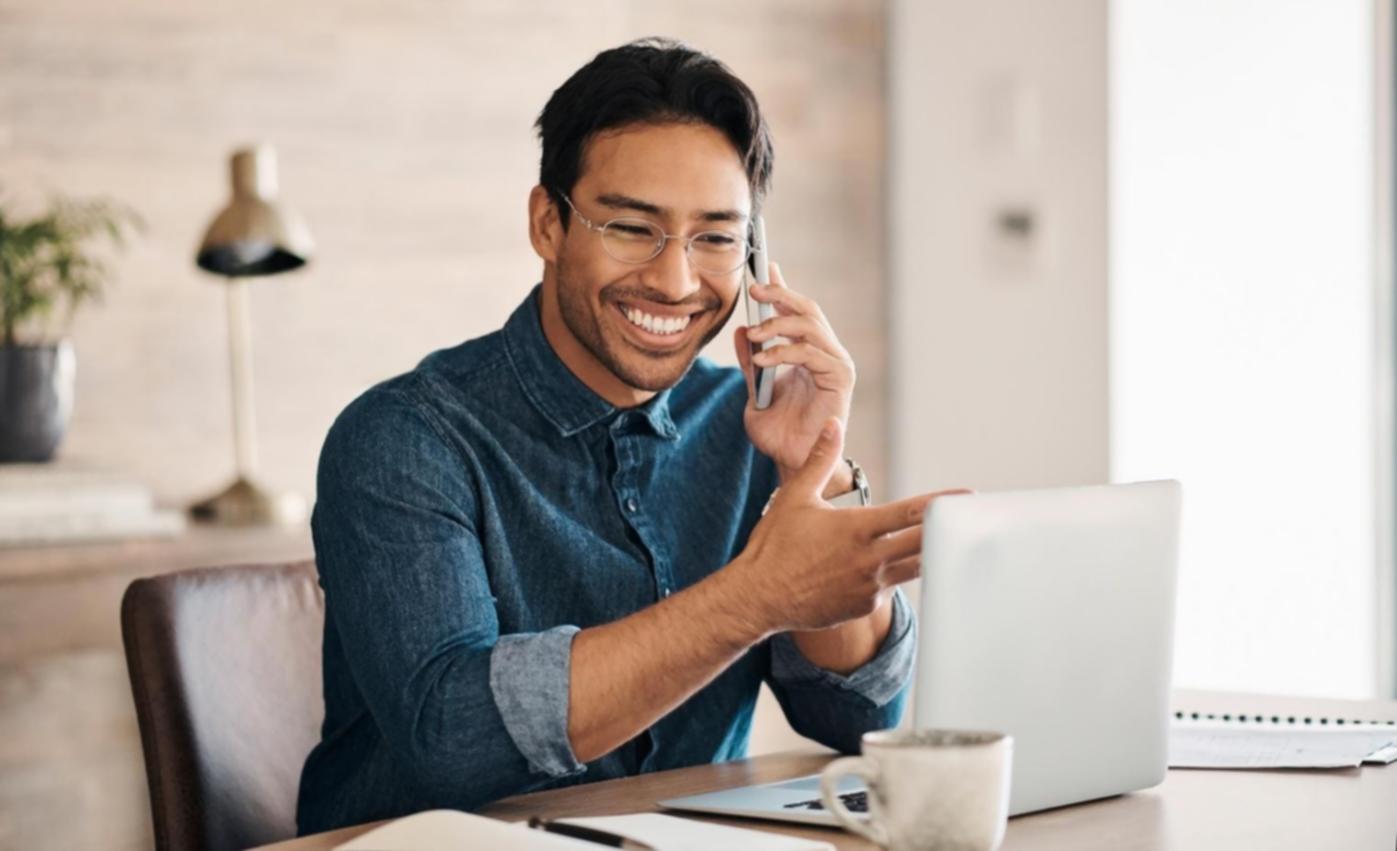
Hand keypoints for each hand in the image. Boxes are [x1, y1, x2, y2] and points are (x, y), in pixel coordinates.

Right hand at [727, 418, 969, 632]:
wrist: (759, 597)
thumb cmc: (774, 545)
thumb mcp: (795, 497)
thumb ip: (819, 460)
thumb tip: (833, 425)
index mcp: (857, 528)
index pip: (912, 512)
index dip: (943, 503)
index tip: (968, 497)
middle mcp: (869, 559)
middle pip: (925, 544)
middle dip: (950, 531)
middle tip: (974, 522)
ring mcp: (870, 586)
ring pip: (916, 568)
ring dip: (933, 555)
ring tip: (953, 544)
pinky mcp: (865, 606)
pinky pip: (892, 587)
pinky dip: (898, 575)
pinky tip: (898, 567)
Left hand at [733, 262, 853, 477]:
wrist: (792, 463)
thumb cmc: (778, 433)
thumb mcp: (754, 392)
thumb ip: (750, 363)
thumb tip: (740, 331)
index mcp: (807, 353)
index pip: (795, 311)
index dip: (782, 288)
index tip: (763, 266)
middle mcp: (825, 353)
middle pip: (807, 309)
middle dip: (780, 294)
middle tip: (754, 289)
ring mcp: (835, 363)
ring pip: (811, 324)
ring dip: (778, 323)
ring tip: (754, 334)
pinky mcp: (840, 378)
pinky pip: (811, 353)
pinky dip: (784, 351)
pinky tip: (763, 358)